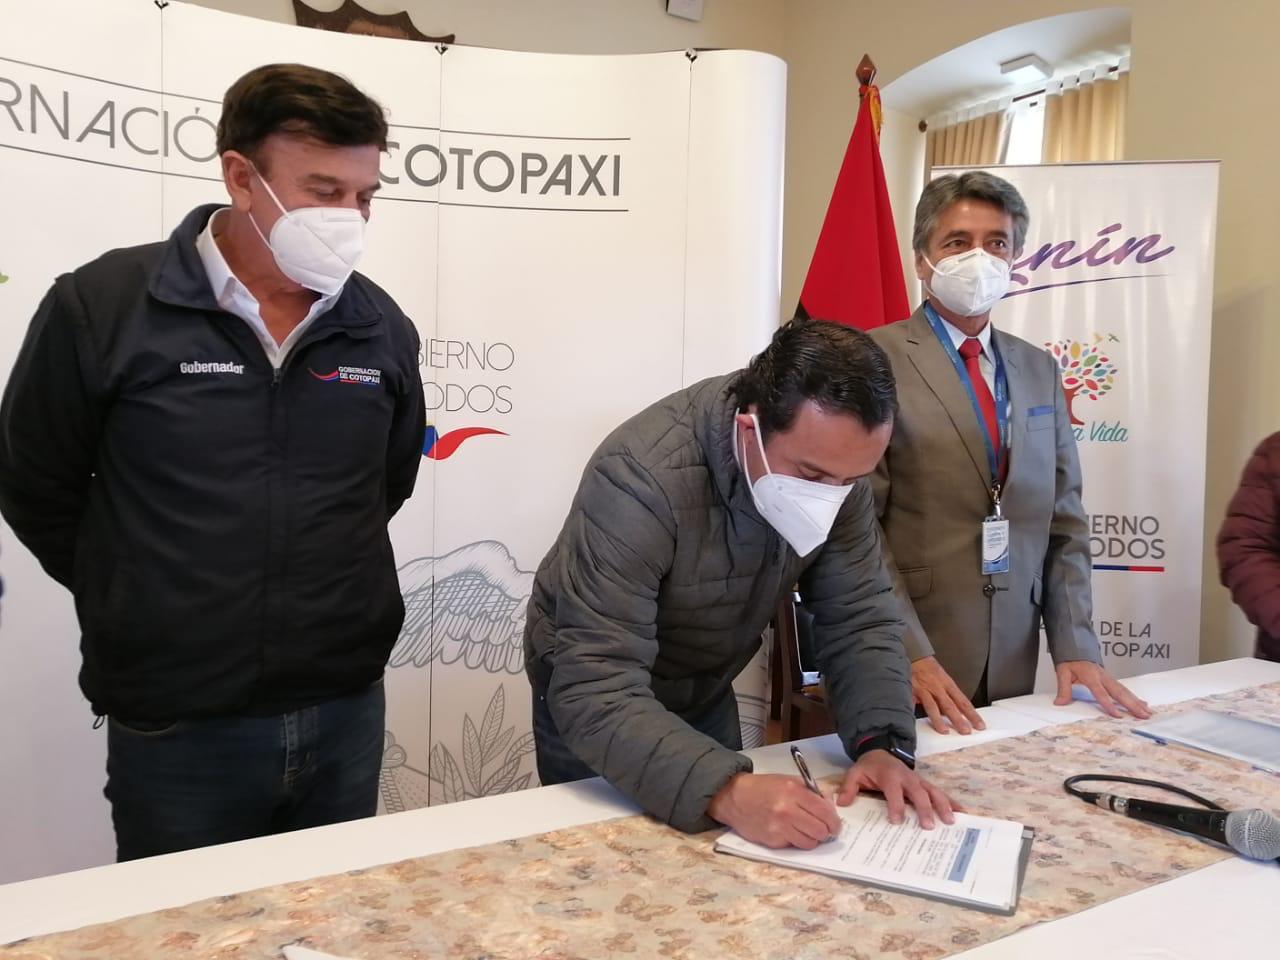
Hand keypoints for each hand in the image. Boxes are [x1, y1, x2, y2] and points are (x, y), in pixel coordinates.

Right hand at [707, 773, 842, 848]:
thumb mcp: (789, 780)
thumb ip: (812, 792)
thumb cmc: (764, 787)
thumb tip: (830, 807)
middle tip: (824, 830)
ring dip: (812, 838)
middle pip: (821, 831)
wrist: (734, 797)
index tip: (835, 825)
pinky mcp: (772, 841)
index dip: (835, 821)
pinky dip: (796, 841)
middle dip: (826, 832)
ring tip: (806, 830)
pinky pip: (794, 846)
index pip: (825, 812)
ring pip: (810, 843)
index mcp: (794, 792)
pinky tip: (789, 831)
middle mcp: (787, 811)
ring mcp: (779, 828)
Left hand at [837, 750, 957, 828]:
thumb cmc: (868, 767)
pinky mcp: (925, 784)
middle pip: (918, 793)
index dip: (895, 806)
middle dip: (924, 809)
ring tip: (951, 821)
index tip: (897, 822)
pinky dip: (951, 802)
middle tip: (929, 826)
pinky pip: (940, 792)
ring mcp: (918, 780)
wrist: (880, 751)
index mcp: (889, 776)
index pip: (893, 792)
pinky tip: (962, 813)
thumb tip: (842, 803)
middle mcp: (907, 778)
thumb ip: (848, 788)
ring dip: (943, 805)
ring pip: (933, 792)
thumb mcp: (854, 774)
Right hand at [911, 656, 985, 734]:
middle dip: (958, 719)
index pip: (963, 702)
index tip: (979, 725)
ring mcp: (924, 689)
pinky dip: (914, 711)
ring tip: (944, 731)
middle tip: (966, 731)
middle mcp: (938, 687)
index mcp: (948, 684)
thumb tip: (951, 713)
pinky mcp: (911, 690)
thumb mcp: (943, 678)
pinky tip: (914, 722)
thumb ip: (947, 696)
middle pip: (950, 705)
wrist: (915, 654)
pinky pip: (912, 703)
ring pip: (932, 706)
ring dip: (938, 719)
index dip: (972, 714)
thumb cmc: (929, 668)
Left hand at [1054, 661, 1151, 718]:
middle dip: (1132, 705)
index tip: (1117, 715)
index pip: (1101, 692)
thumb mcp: (1062, 672)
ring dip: (1137, 702)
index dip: (1109, 704)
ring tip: (1147, 713)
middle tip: (1142, 716)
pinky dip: (1135, 697)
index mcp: (1091, 675)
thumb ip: (1063, 688)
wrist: (1075, 647)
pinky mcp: (1111, 679)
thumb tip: (1060, 703)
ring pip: (1125, 691)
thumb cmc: (1070, 660)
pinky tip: (1144, 704)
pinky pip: (1125, 689)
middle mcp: (1103, 676)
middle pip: (1119, 692)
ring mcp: (1109, 677)